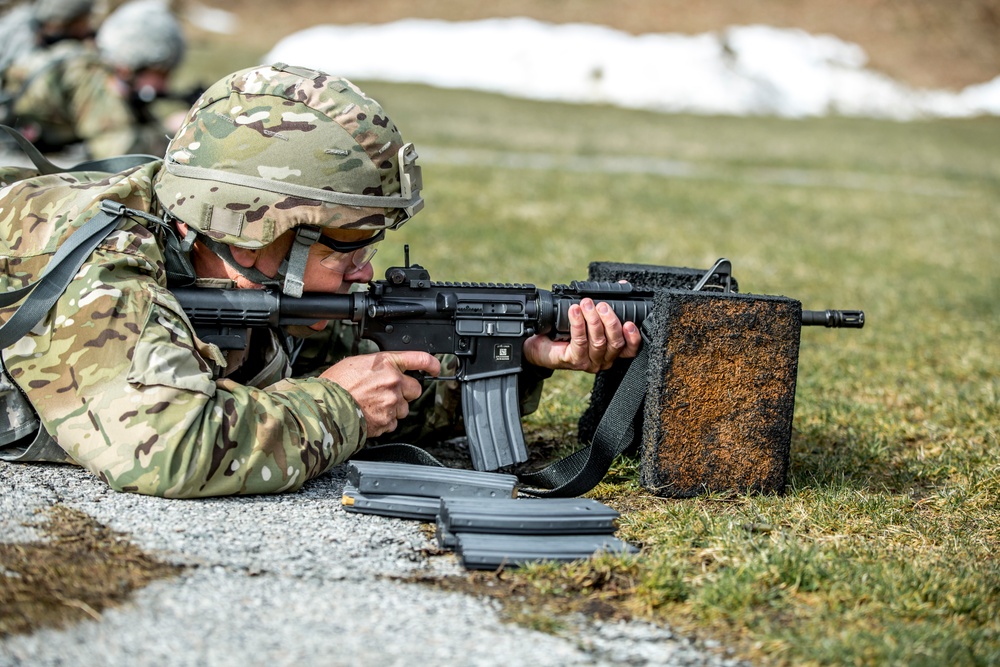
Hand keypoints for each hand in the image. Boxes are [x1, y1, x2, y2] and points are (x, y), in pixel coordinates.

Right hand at [321, 351, 439, 436]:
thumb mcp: (356, 363)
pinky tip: (369, 415)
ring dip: (394, 408)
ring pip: (404, 408)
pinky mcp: (387, 421)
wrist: (325, 408)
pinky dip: (384, 421)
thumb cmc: (335, 384)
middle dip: (406, 392)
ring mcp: (392, 403)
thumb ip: (378, 366)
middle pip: (416, 389)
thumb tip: (386, 370)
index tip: (436, 369)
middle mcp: (393, 382)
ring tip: (373, 405)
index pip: (420, 359)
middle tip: (388, 393)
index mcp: (386, 363)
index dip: (433, 364)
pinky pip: (393, 423)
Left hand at [522, 298, 641, 372]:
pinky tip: (574, 311)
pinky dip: (578, 324)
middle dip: (610, 321)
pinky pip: (580, 342)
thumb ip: (605, 305)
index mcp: (611, 351)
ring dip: (593, 320)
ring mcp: (589, 363)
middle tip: (601, 305)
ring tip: (586, 304)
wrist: (540, 343)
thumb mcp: (589, 316)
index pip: (629, 350)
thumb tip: (620, 284)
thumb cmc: (566, 330)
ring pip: (598, 342)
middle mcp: (603, 360)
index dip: (633, 337)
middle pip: (615, 343)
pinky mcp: (574, 361)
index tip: (629, 322)